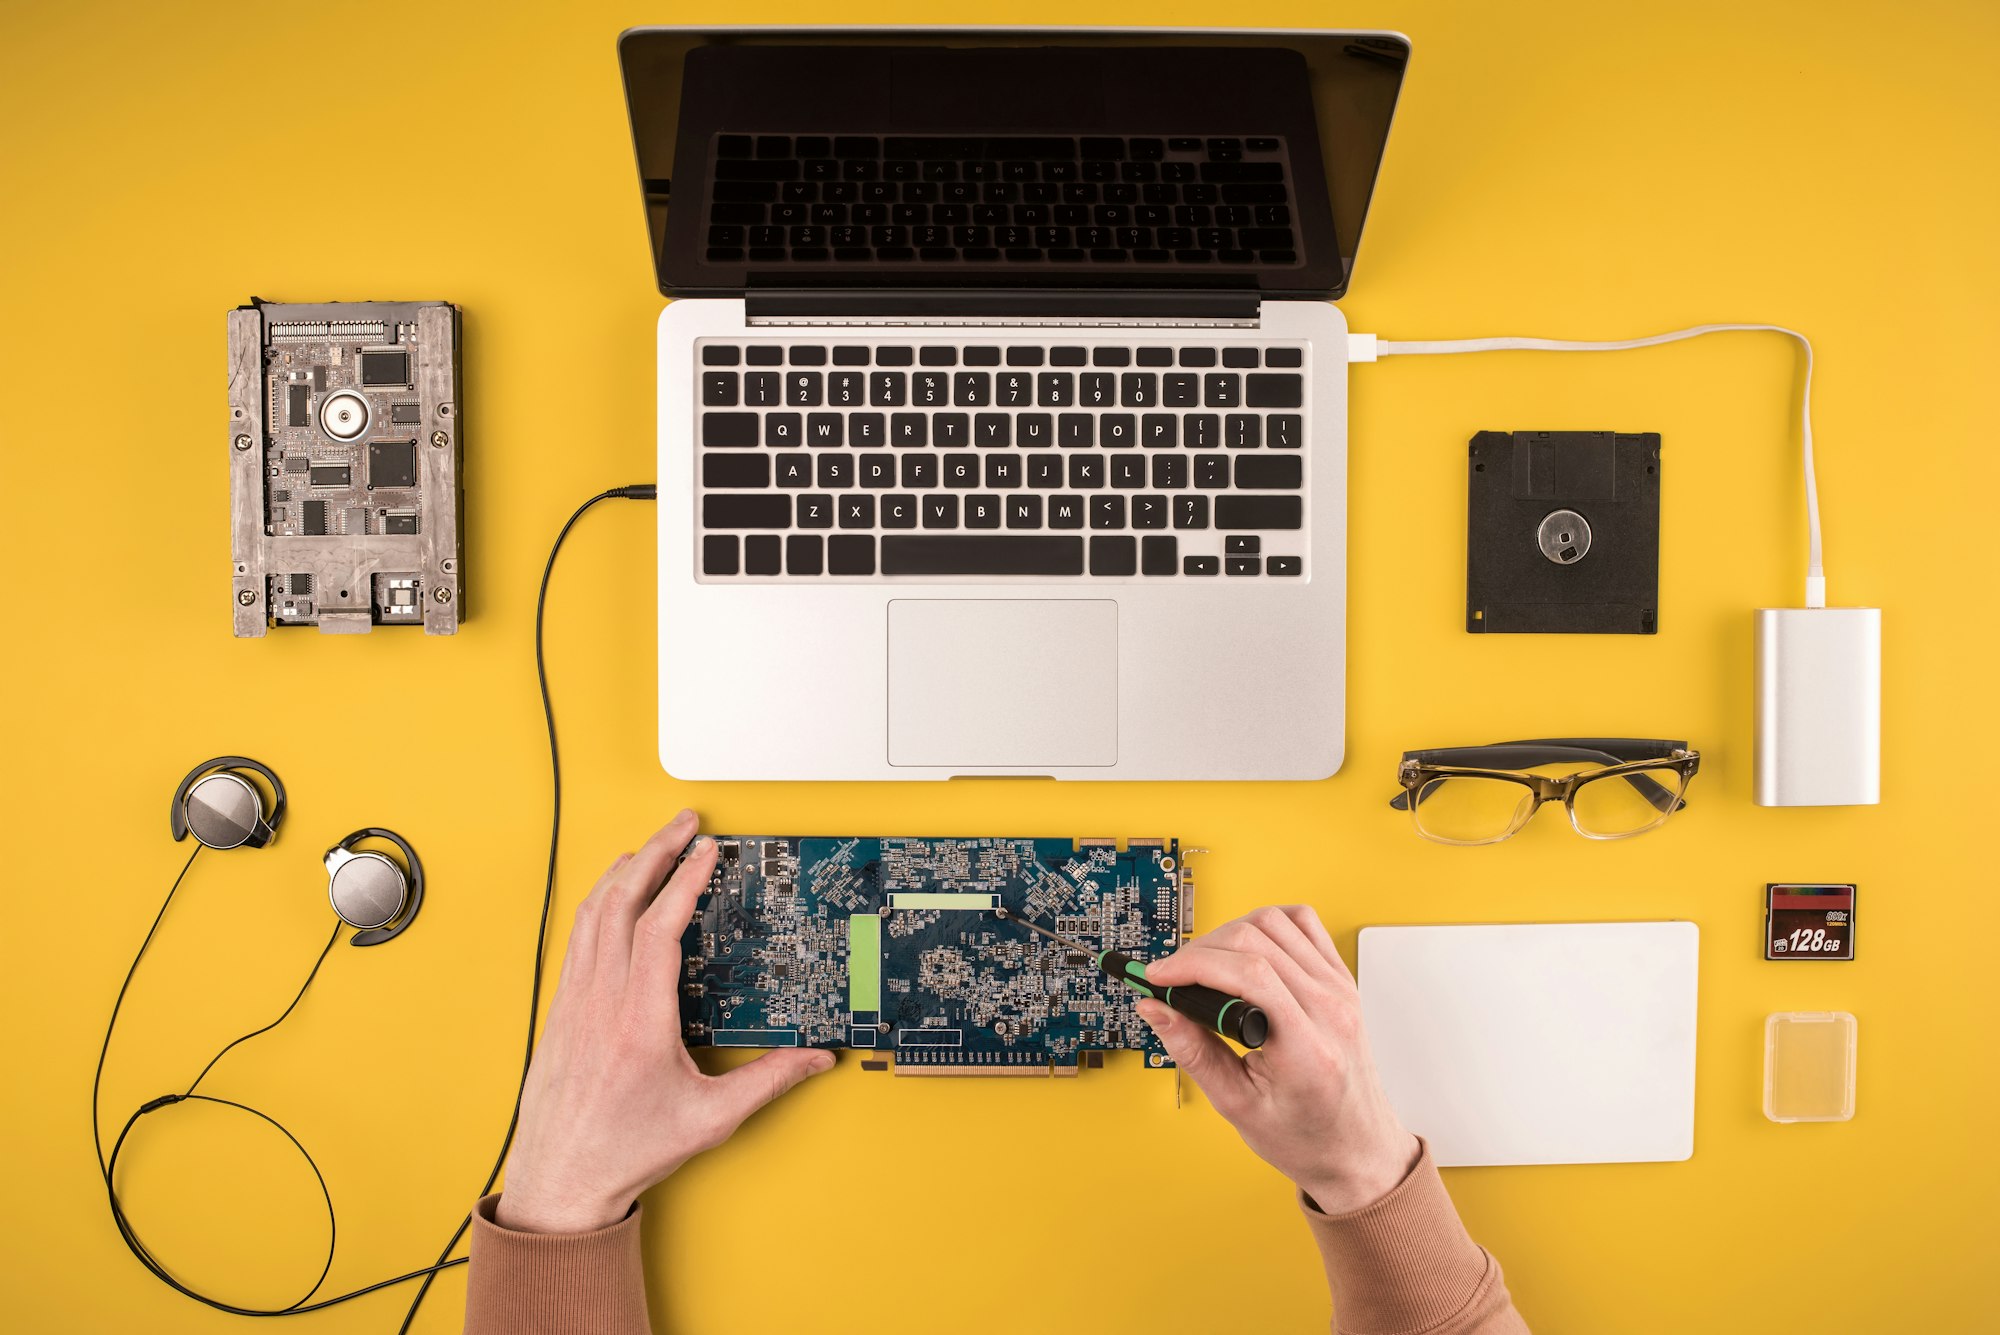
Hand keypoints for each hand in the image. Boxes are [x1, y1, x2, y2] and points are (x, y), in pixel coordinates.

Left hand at [496, 811, 834, 1232]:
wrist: (561, 1181)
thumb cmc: (626, 1152)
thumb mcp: (709, 1121)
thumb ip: (767, 1082)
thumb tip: (814, 1060)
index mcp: (640, 1024)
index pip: (660, 929)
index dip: (684, 881)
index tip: (706, 851)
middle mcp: (601, 1004)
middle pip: (621, 904)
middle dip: (654, 852)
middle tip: (683, 824)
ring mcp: (575, 1003)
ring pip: (592, 915)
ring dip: (624, 871)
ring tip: (653, 845)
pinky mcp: (562, 1010)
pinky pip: (578, 938)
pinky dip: (599, 902)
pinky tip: (614, 894)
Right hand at [1137, 906, 1417, 1214]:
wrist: (1356, 1147)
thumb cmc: (1306, 1136)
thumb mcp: (1237, 1105)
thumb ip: (1192, 1051)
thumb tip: (1156, 1008)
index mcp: (1308, 1048)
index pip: (1248, 975)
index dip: (1193, 965)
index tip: (1158, 976)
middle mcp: (1330, 1009)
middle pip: (1256, 941)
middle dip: (1200, 950)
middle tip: (1171, 976)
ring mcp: (1340, 990)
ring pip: (1275, 922)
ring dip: (1228, 933)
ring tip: (1205, 966)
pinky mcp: (1342, 980)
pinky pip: (1303, 923)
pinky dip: (1266, 923)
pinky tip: (1246, 946)